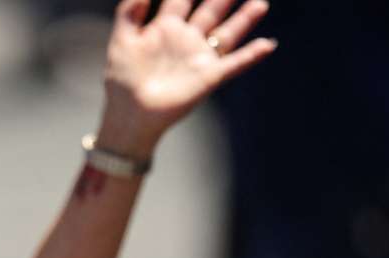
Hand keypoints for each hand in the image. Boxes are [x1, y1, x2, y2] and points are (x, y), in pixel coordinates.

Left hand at [97, 0, 275, 157]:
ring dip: (244, 18)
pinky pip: (234, 64)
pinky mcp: (208, 77)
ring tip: (260, 4)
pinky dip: (251, 55)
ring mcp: (199, 57)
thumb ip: (129, 13)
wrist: (130, 116)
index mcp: (164, 27)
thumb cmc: (122, 80)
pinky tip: (267, 44)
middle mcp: (186, 39)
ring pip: (227, 32)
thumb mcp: (121, 42)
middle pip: (210, 10)